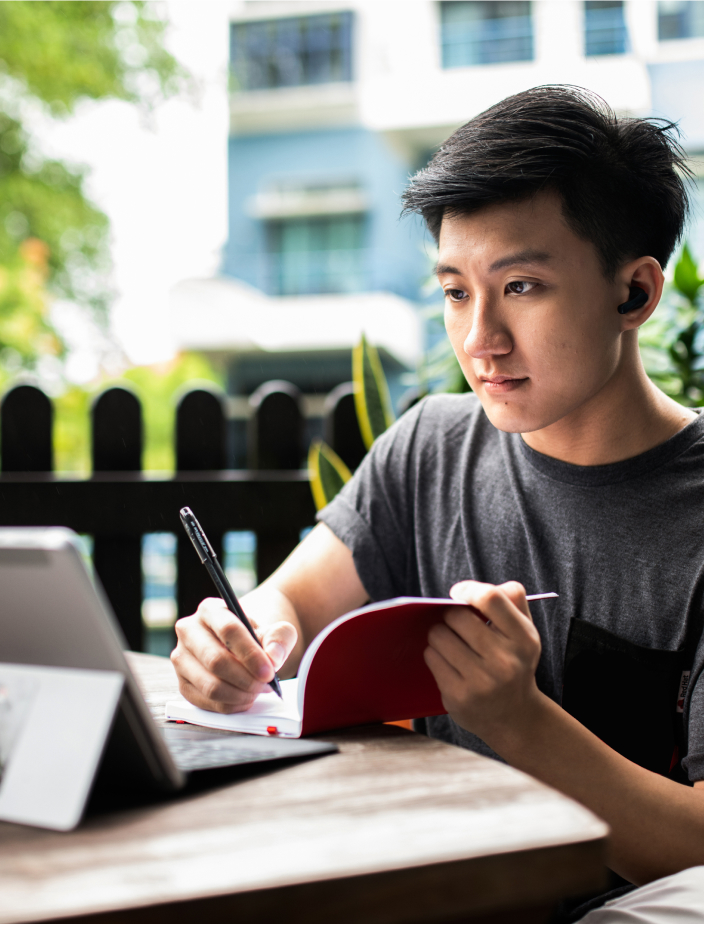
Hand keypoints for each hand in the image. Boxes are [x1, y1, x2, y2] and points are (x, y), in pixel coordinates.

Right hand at [170, 597, 297, 712]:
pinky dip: (231, 705)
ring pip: (210, 686)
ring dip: (240, 694)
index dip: (250, 654)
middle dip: (246, 678)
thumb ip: (280, 638)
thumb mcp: (275, 629)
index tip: (269, 671)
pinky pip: (207, 703)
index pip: (228, 630)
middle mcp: (189, 631)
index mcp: (210, 610)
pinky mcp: (182, 684)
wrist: (241, 645)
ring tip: (258, 690)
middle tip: (266, 684)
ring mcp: (182, 659)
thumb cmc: (255, 635)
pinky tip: (245, 698)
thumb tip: (273, 657)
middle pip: (215, 660)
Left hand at [423, 580, 542, 741]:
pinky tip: (448, 662)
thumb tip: (482, 586)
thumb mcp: (525, 633)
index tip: (459, 593)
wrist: (514, 717)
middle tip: (456, 624)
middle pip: (457, 616)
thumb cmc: (515, 663)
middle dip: (451, 615)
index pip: (490, 598)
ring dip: (440, 634)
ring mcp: (481, 681)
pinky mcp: (458, 697)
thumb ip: (513, 601)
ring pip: (439, 635)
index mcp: (523, 639)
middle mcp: (504, 661)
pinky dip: (435, 654)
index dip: (468, 590)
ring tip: (452, 643)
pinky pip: (432, 657)